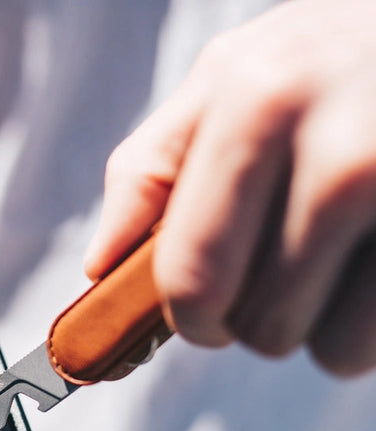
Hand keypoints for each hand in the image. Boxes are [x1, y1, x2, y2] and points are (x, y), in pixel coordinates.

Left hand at [85, 0, 375, 375]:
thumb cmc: (330, 63)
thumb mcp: (232, 80)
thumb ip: (152, 169)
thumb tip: (98, 267)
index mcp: (259, 103)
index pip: (194, 277)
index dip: (192, 320)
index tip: (205, 318)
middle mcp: (342, 154)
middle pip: (263, 327)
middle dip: (261, 319)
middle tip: (284, 269)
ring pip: (331, 350)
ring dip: (325, 323)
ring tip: (343, 251)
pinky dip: (374, 324)